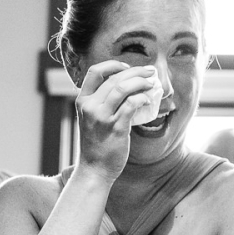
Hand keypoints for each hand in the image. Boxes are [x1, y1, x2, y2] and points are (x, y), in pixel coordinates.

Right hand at [72, 61, 159, 179]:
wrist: (94, 169)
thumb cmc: (96, 143)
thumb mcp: (91, 118)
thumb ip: (101, 102)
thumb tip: (126, 84)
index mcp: (82, 101)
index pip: (95, 71)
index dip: (113, 65)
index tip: (126, 67)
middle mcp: (90, 106)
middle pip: (114, 78)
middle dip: (136, 71)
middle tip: (150, 71)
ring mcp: (102, 117)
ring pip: (123, 88)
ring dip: (141, 82)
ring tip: (152, 83)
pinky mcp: (115, 128)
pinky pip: (131, 105)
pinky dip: (142, 98)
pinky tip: (148, 100)